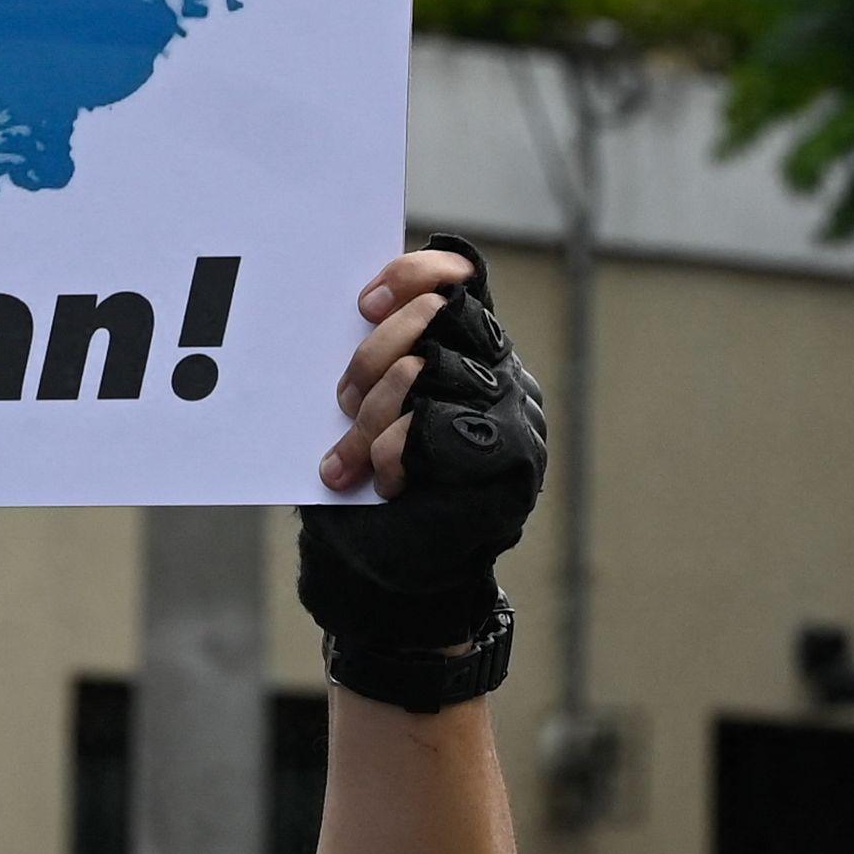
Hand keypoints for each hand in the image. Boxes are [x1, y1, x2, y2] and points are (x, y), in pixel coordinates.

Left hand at [298, 239, 545, 685]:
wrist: (391, 580)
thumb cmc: (370, 488)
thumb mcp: (361, 412)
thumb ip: (375, 359)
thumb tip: (357, 307)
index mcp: (466, 346)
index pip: (461, 278)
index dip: (415, 273)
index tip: (363, 300)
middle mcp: (497, 369)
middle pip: (439, 314)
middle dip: (373, 353)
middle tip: (340, 399)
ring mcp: (509, 412)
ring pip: (430, 367)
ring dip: (373, 412)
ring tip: (347, 458)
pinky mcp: (512, 458)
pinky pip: (439, 424)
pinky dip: (395, 449)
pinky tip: (384, 479)